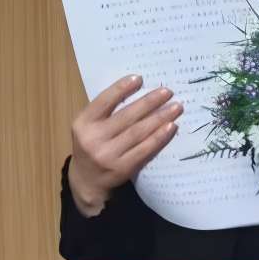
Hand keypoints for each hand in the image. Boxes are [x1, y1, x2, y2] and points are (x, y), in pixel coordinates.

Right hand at [67, 75, 181, 216]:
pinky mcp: (122, 169)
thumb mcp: (89, 125)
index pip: (103, 102)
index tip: (139, 78)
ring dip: (159, 118)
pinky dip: (159, 137)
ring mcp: (108, 155)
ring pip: (138, 132)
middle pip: (126, 116)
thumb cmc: (92, 144)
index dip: (121, 89)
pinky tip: (170, 127)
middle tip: (167, 91)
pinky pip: (144, 149)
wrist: (86, 181)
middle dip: (149, 102)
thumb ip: (106, 110)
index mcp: (83, 123)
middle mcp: (93, 139)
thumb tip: (139, 88)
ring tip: (175, 107)